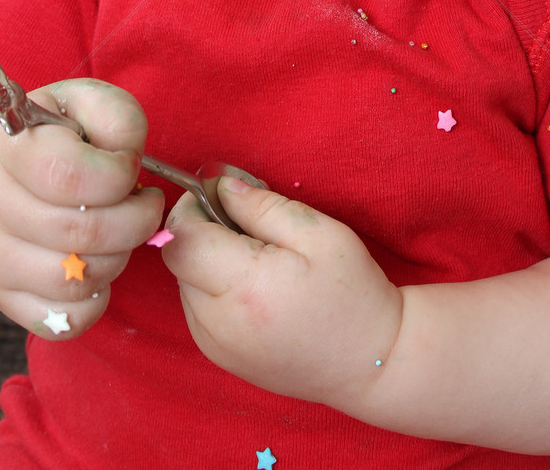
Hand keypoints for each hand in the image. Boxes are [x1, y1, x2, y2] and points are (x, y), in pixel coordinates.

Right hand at [0, 79, 163, 337]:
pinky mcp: (3, 298)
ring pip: (76, 280)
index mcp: (9, 148)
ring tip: (120, 230)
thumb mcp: (85, 104)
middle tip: (142, 202)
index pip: (71, 175)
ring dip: (119, 257)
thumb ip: (117, 117)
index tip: (129, 166)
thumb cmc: (57, 137)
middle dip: (135, 220)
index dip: (120, 175)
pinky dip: (97, 299)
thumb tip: (128, 158)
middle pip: (81, 233)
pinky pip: (65, 321)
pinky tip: (98, 264)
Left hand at [162, 178, 402, 409]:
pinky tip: (253, 286)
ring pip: (185, 282)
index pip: (182, 237)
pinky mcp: (218, 356)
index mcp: (245, 287)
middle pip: (179, 259)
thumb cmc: (352, 293)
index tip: (222, 195)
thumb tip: (221, 187)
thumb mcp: (318, 233)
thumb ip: (263, 206)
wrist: (370, 362)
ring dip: (208, 259)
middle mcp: (218, 323)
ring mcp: (214, 346)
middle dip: (202, 231)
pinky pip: (197, 307)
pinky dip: (214, 287)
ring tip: (256, 258)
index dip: (194, 207)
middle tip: (246, 222)